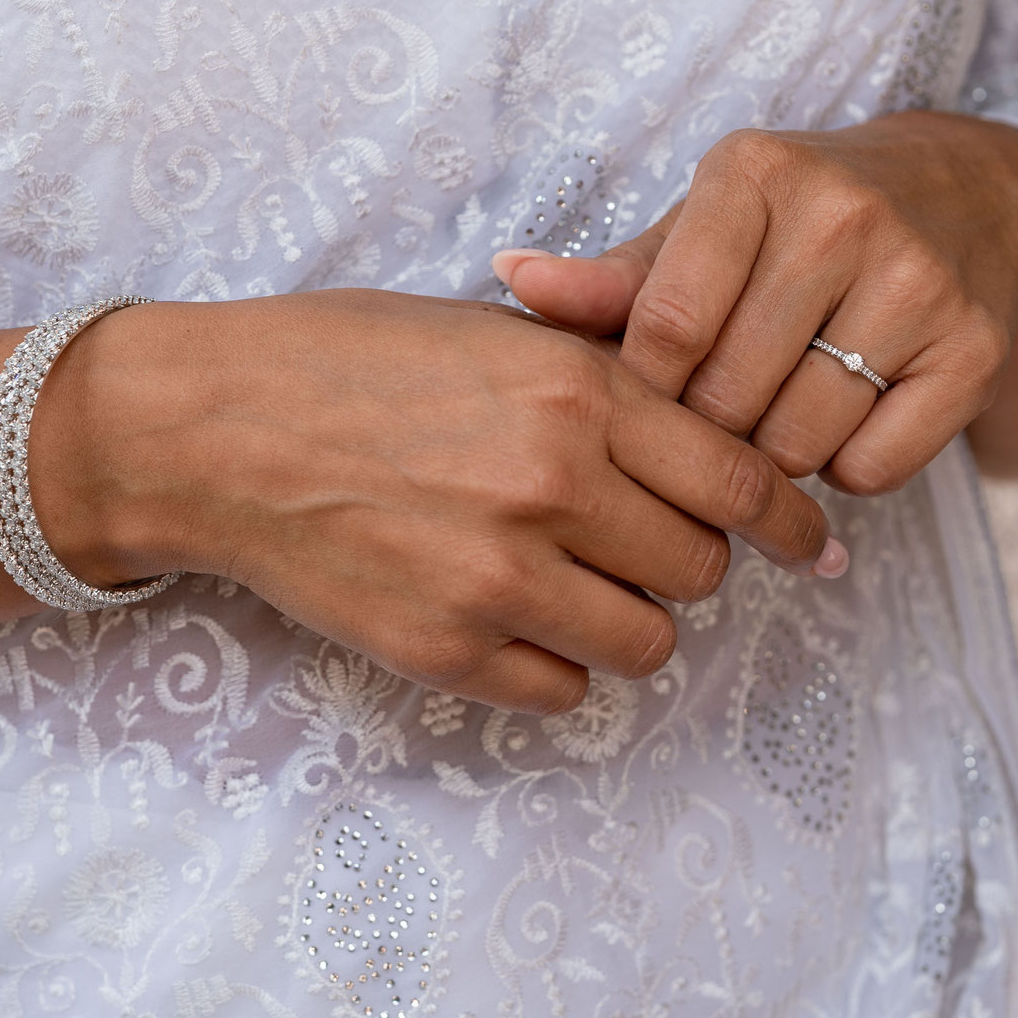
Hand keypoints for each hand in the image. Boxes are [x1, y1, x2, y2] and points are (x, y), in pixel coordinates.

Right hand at [31, 290, 838, 714]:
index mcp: (574, 392)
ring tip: (576, 580)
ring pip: (646, 641)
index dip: (788, 518)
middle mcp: (550, 487)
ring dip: (630, 616)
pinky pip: (562, 689)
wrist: (213, 430)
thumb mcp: (492, 329)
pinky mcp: (444, 651)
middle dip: (687, 558)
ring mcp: (497, 580)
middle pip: (700, 568)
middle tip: (640, 539)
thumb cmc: (350, 359)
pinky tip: (513, 615)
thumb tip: (718, 438)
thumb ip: (607, 375)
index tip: (804, 540)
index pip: (740, 481)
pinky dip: (556, 660)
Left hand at [494, 111, 1017, 490]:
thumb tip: (511, 281)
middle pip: (728, 395)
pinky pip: (875, 467)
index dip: (645, 392)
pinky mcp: (975, 347)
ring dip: (776, 459)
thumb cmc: (809, 220)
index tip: (646, 405)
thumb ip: (614, 273)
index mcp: (755, 173)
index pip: (667, 325)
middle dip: (708, 432)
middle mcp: (842, 215)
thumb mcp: (711, 225)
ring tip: (780, 415)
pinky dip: (850, 471)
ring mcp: (919, 281)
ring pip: (800, 442)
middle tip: (719, 418)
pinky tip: (851, 421)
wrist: (982, 197)